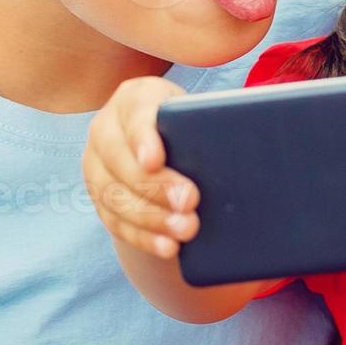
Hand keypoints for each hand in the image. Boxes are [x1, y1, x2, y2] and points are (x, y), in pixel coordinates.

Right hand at [82, 76, 197, 258]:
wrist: (163, 142)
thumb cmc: (191, 124)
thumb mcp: (198, 112)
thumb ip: (213, 120)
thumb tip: (250, 141)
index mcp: (135, 98)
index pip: (135, 113)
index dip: (143, 138)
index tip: (155, 160)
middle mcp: (106, 128)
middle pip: (120, 159)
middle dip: (154, 185)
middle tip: (190, 202)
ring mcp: (96, 164)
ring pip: (114, 195)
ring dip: (151, 218)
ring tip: (185, 230)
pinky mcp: (98, 196)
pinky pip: (114, 220)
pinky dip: (142, 237)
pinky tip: (167, 247)